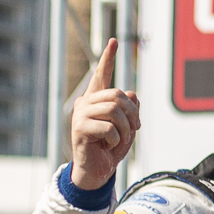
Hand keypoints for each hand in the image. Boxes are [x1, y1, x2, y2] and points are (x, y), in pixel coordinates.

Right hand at [67, 39, 141, 190]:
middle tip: (134, 129)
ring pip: (114, 109)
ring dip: (125, 128)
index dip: (108, 58)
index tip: (113, 41)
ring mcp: (80, 116)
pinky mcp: (79, 130)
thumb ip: (130, 108)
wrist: (97, 171)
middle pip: (117, 95)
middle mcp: (85, 104)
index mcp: (96, 100)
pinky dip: (117, 140)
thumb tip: (132, 93)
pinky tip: (108, 146)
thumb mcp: (127, 126)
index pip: (102, 75)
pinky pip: (109, 128)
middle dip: (132, 113)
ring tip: (120, 139)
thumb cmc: (110, 148)